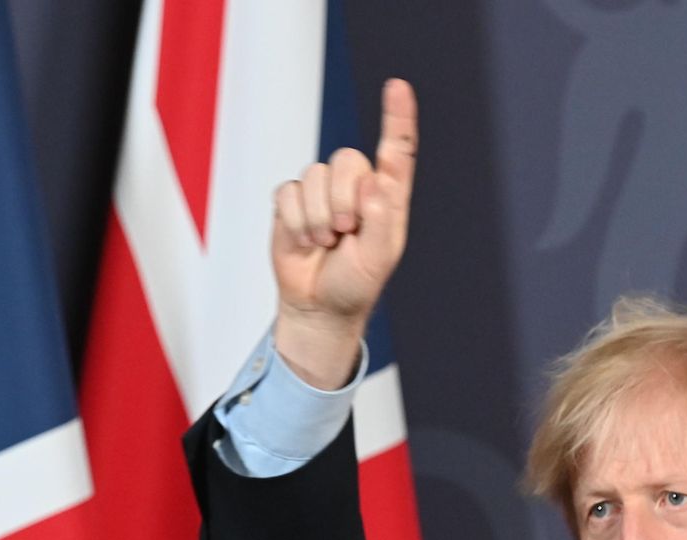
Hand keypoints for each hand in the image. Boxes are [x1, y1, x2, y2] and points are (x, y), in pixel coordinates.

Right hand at [272, 78, 417, 388]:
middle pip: (347, 160)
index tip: (397, 86)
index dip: (397, 117)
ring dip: (318, 217)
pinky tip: (304, 241)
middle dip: (343, 199)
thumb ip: (380, 220)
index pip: (397, 150)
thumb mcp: (379, 259)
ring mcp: (323, 191)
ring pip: (315, 174)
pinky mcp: (293, 201)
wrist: (317, 305)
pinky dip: (296, 222)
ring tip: (326, 242)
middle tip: (345, 233)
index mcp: (387, 196)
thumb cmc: (355, 283)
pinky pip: (289, 192)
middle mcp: (356, 187)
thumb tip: (373, 182)